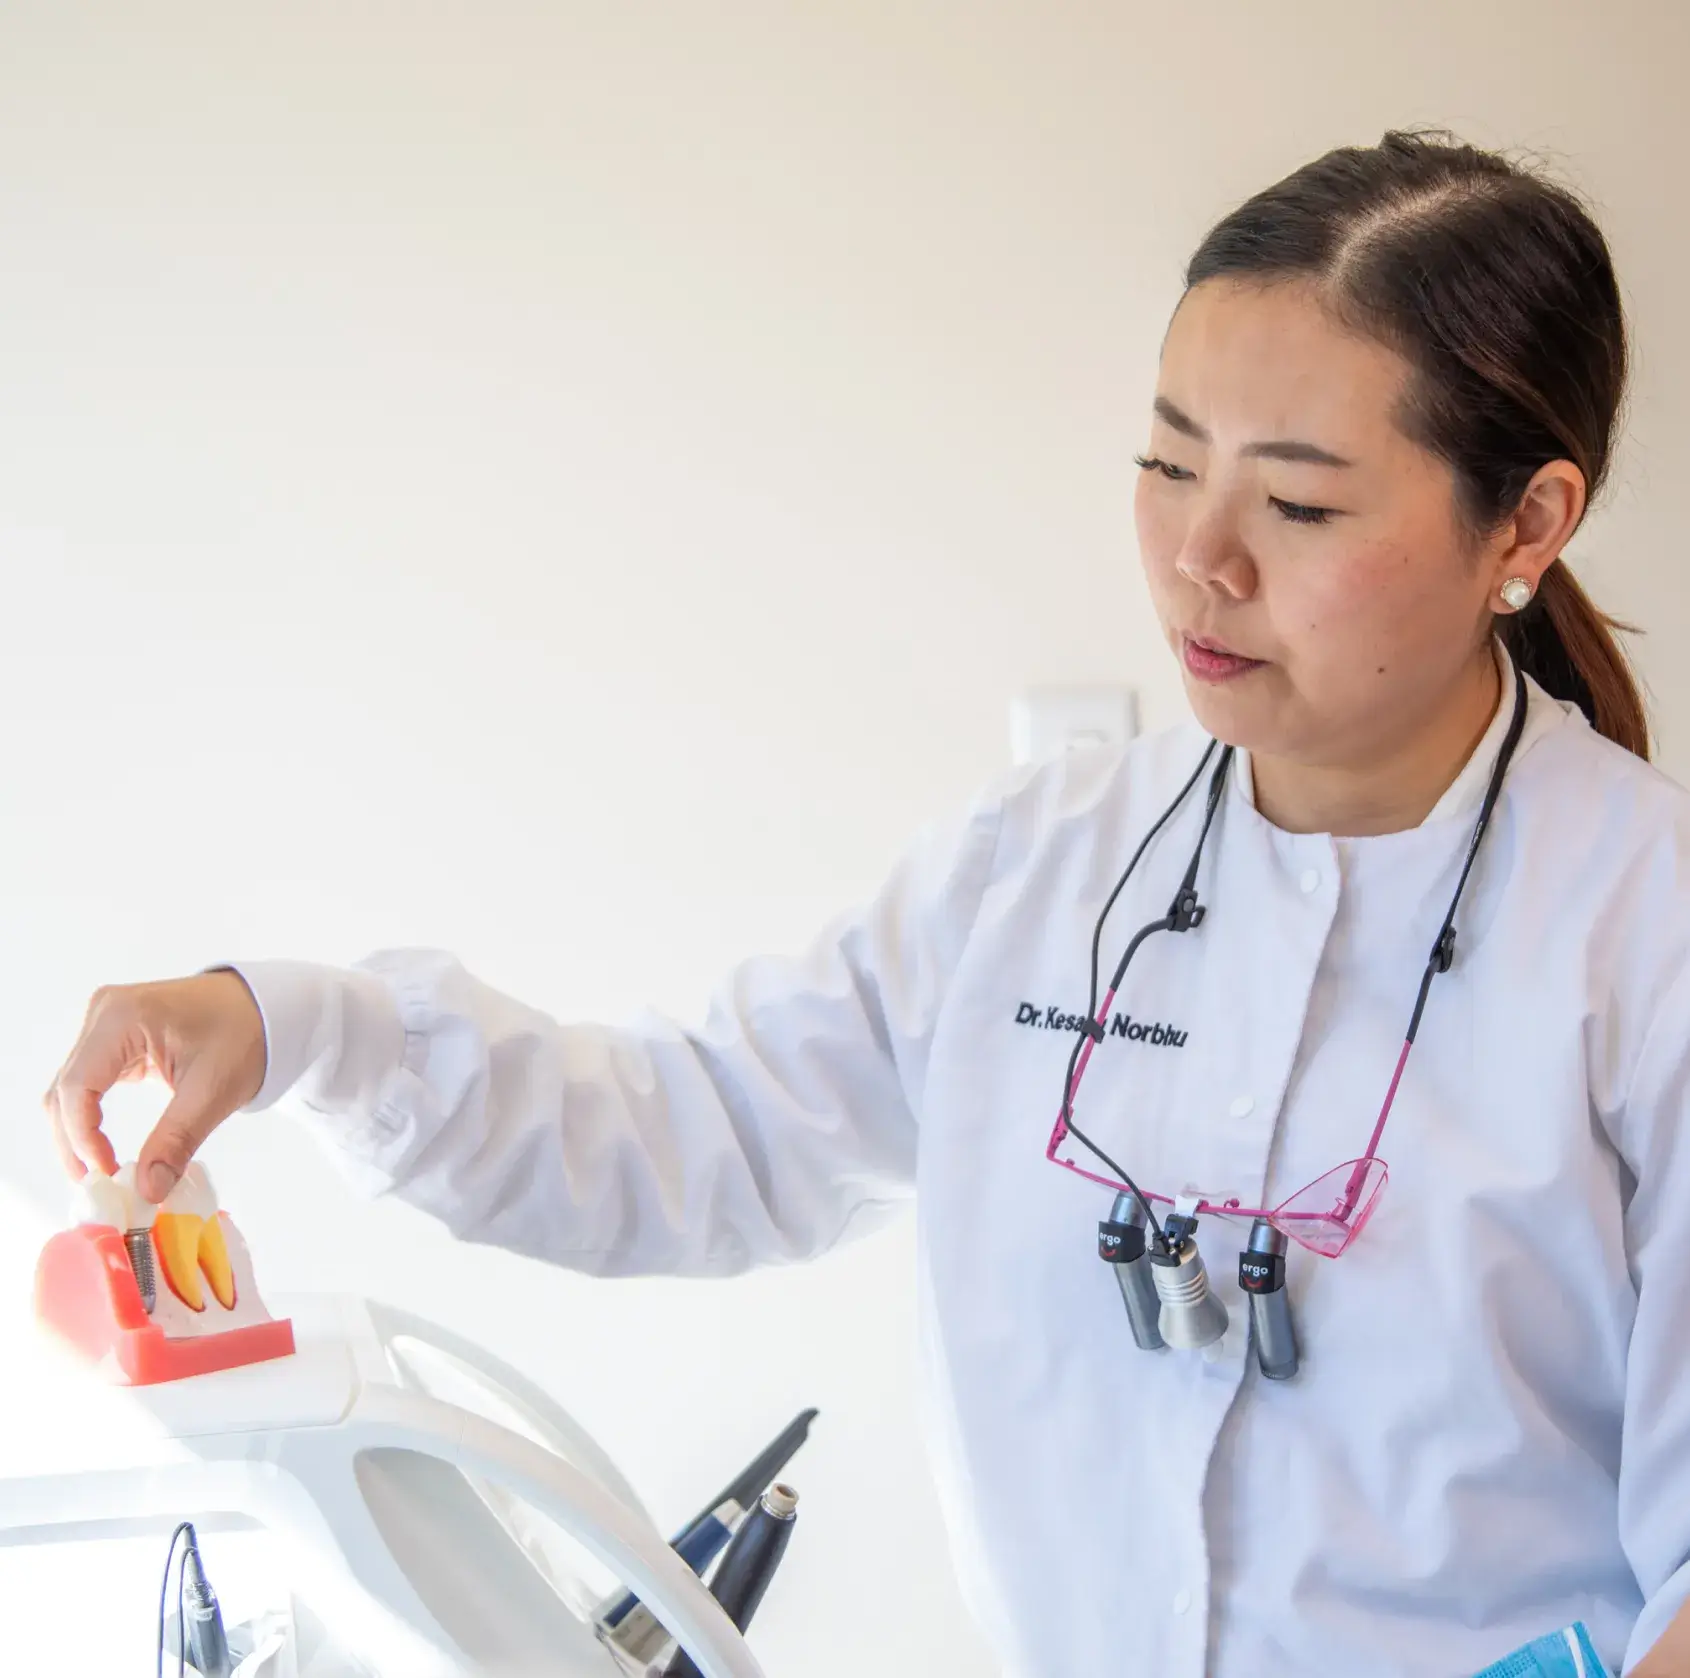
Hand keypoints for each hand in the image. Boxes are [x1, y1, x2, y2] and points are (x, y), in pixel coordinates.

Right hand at [44, 972, 266, 1204]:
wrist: (267, 1007)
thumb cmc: (246, 1034)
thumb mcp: (212, 1091)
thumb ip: (176, 1142)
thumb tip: (148, 1191)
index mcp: (122, 1018)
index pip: (77, 1087)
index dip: (82, 1137)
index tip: (106, 1175)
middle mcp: (104, 1013)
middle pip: (66, 1089)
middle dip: (74, 1141)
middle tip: (96, 1186)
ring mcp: (106, 1023)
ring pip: (71, 1089)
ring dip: (77, 1133)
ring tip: (99, 1174)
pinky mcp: (115, 1037)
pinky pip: (89, 1082)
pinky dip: (90, 1117)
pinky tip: (103, 1149)